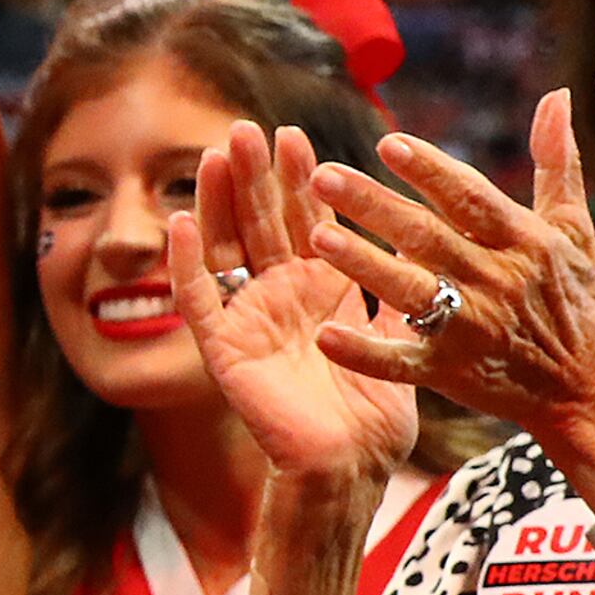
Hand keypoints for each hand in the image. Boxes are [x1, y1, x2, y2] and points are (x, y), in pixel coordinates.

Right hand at [168, 120, 416, 481]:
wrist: (352, 465)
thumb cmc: (376, 413)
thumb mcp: (395, 333)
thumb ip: (392, 284)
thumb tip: (413, 231)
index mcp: (318, 291)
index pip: (300, 221)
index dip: (295, 180)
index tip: (296, 135)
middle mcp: (277, 297)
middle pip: (257, 223)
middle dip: (253, 176)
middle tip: (248, 128)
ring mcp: (246, 319)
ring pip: (225, 248)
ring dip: (216, 201)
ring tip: (216, 155)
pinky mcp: (222, 349)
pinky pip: (197, 300)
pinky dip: (185, 263)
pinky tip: (180, 223)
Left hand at [305, 91, 594, 446]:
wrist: (591, 388)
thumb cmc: (578, 299)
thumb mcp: (574, 230)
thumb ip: (556, 162)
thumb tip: (556, 95)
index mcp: (523, 241)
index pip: (470, 198)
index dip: (430, 171)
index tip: (388, 143)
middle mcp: (495, 280)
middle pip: (427, 237)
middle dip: (373, 205)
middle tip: (320, 175)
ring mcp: (471, 328)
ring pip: (409, 292)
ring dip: (363, 264)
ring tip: (316, 238)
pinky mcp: (451, 372)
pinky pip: (401, 362)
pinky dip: (364, 352)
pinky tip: (324, 336)